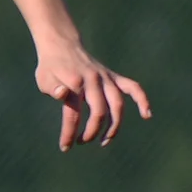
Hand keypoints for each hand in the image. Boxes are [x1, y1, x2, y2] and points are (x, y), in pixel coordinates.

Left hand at [33, 40, 150, 148]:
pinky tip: (147, 115)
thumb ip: (52, 89)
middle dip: (91, 132)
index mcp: (74, 83)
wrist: (61, 45)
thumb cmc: (50, 67)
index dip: (69, 134)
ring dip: (114, 126)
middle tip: (82, 142)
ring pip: (117, 105)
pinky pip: (132, 87)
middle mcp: (93, 80)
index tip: (65, 147)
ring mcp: (106, 78)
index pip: (74, 115)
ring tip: (105, 141)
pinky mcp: (113, 76)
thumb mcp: (44, 78)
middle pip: (99, 112)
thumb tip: (61, 94)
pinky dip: (142, 100)